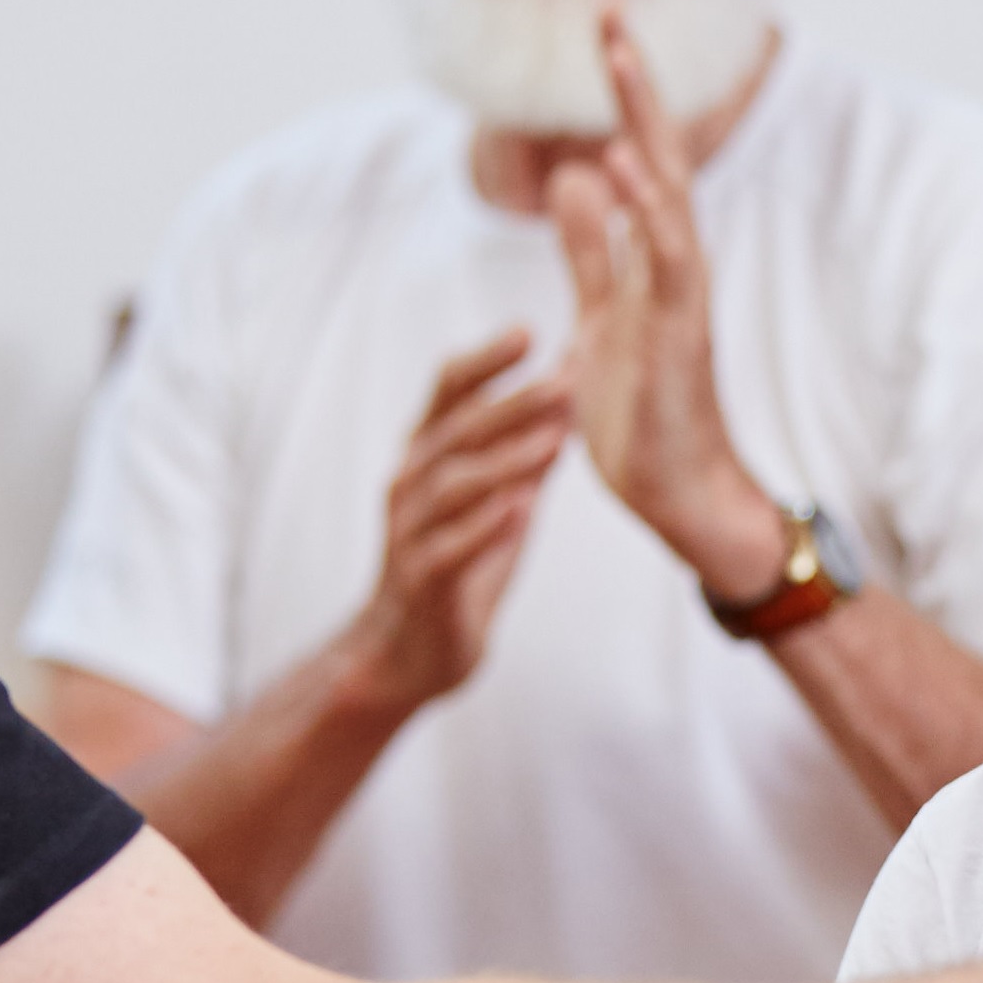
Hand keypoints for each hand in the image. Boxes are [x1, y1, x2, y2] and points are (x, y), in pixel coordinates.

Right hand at [345, 331, 571, 711]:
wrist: (411, 651)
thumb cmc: (459, 565)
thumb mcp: (500, 501)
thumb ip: (528, 453)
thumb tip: (573, 395)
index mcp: (427, 453)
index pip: (449, 390)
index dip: (486, 360)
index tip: (530, 331)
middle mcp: (410, 482)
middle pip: (458, 430)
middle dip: (512, 403)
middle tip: (565, 382)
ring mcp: (410, 531)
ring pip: (453, 485)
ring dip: (505, 460)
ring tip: (553, 441)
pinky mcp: (421, 580)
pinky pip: (448, 548)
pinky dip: (483, 526)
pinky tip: (519, 508)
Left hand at [545, 14, 781, 597]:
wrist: (677, 491)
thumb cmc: (643, 409)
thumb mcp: (601, 311)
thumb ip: (592, 248)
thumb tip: (573, 176)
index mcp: (652, 254)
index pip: (637, 155)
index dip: (621, 94)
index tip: (601, 29)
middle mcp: (673, 260)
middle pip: (657, 152)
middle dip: (633, 84)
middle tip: (607, 14)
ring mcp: (681, 290)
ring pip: (666, 189)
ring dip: (643, 124)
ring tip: (616, 60)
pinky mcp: (679, 327)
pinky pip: (667, 254)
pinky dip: (647, 205)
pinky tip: (621, 162)